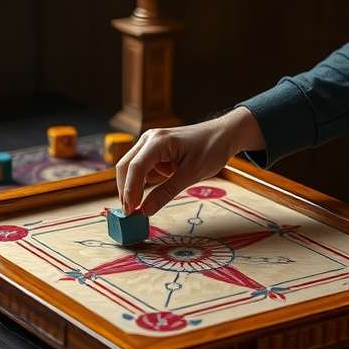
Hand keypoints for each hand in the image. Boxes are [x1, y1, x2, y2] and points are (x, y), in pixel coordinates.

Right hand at [116, 106, 264, 215]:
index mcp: (158, 141)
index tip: (131, 211)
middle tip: (130, 214)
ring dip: (132, 187)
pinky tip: (149, 195)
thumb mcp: (191, 174)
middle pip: (125, 166)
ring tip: (138, 208)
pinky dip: (142, 183)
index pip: (135, 167)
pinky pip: (142, 169)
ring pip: (130, 168)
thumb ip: (166, 192)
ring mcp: (150, 144)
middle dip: (126, 190)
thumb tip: (145, 211)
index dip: (130, 191)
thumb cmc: (211, 149)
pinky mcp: (153, 151)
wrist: (223, 134)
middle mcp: (149, 139)